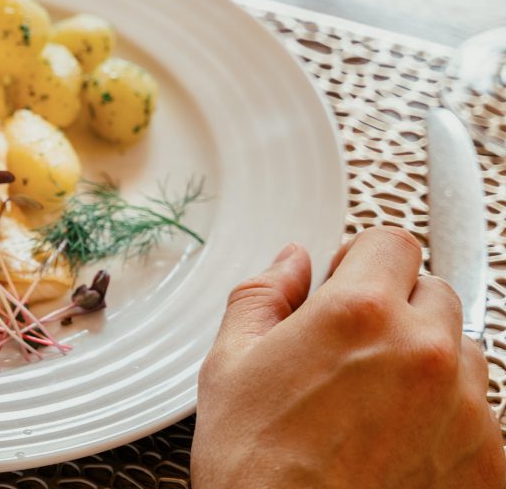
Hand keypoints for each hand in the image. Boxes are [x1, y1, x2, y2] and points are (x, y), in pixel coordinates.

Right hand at [193, 228, 503, 487]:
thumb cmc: (257, 468)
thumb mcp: (229, 366)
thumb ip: (263, 297)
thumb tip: (289, 263)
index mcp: (360, 313)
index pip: (392, 242)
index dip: (363, 259)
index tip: (348, 282)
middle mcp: (426, 351)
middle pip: (435, 293)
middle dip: (397, 309)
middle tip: (354, 351)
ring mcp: (467, 408)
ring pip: (463, 353)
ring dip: (428, 363)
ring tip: (376, 406)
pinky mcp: (488, 461)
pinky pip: (481, 416)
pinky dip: (447, 421)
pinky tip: (398, 445)